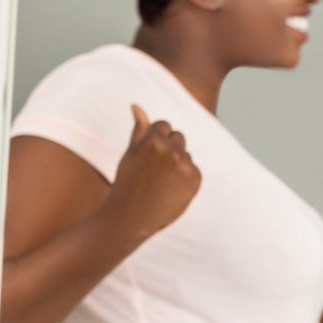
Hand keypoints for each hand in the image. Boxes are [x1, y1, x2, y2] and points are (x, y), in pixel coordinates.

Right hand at [104, 104, 201, 239]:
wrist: (131, 216)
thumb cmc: (127, 182)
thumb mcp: (130, 153)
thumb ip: (139, 128)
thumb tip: (136, 105)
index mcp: (153, 140)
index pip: (164, 125)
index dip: (155, 139)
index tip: (148, 154)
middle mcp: (171, 150)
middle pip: (179, 137)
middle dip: (169, 148)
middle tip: (154, 169)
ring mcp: (185, 166)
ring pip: (186, 154)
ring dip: (177, 163)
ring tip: (161, 181)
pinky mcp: (195, 180)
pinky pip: (194, 170)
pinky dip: (185, 177)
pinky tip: (170, 189)